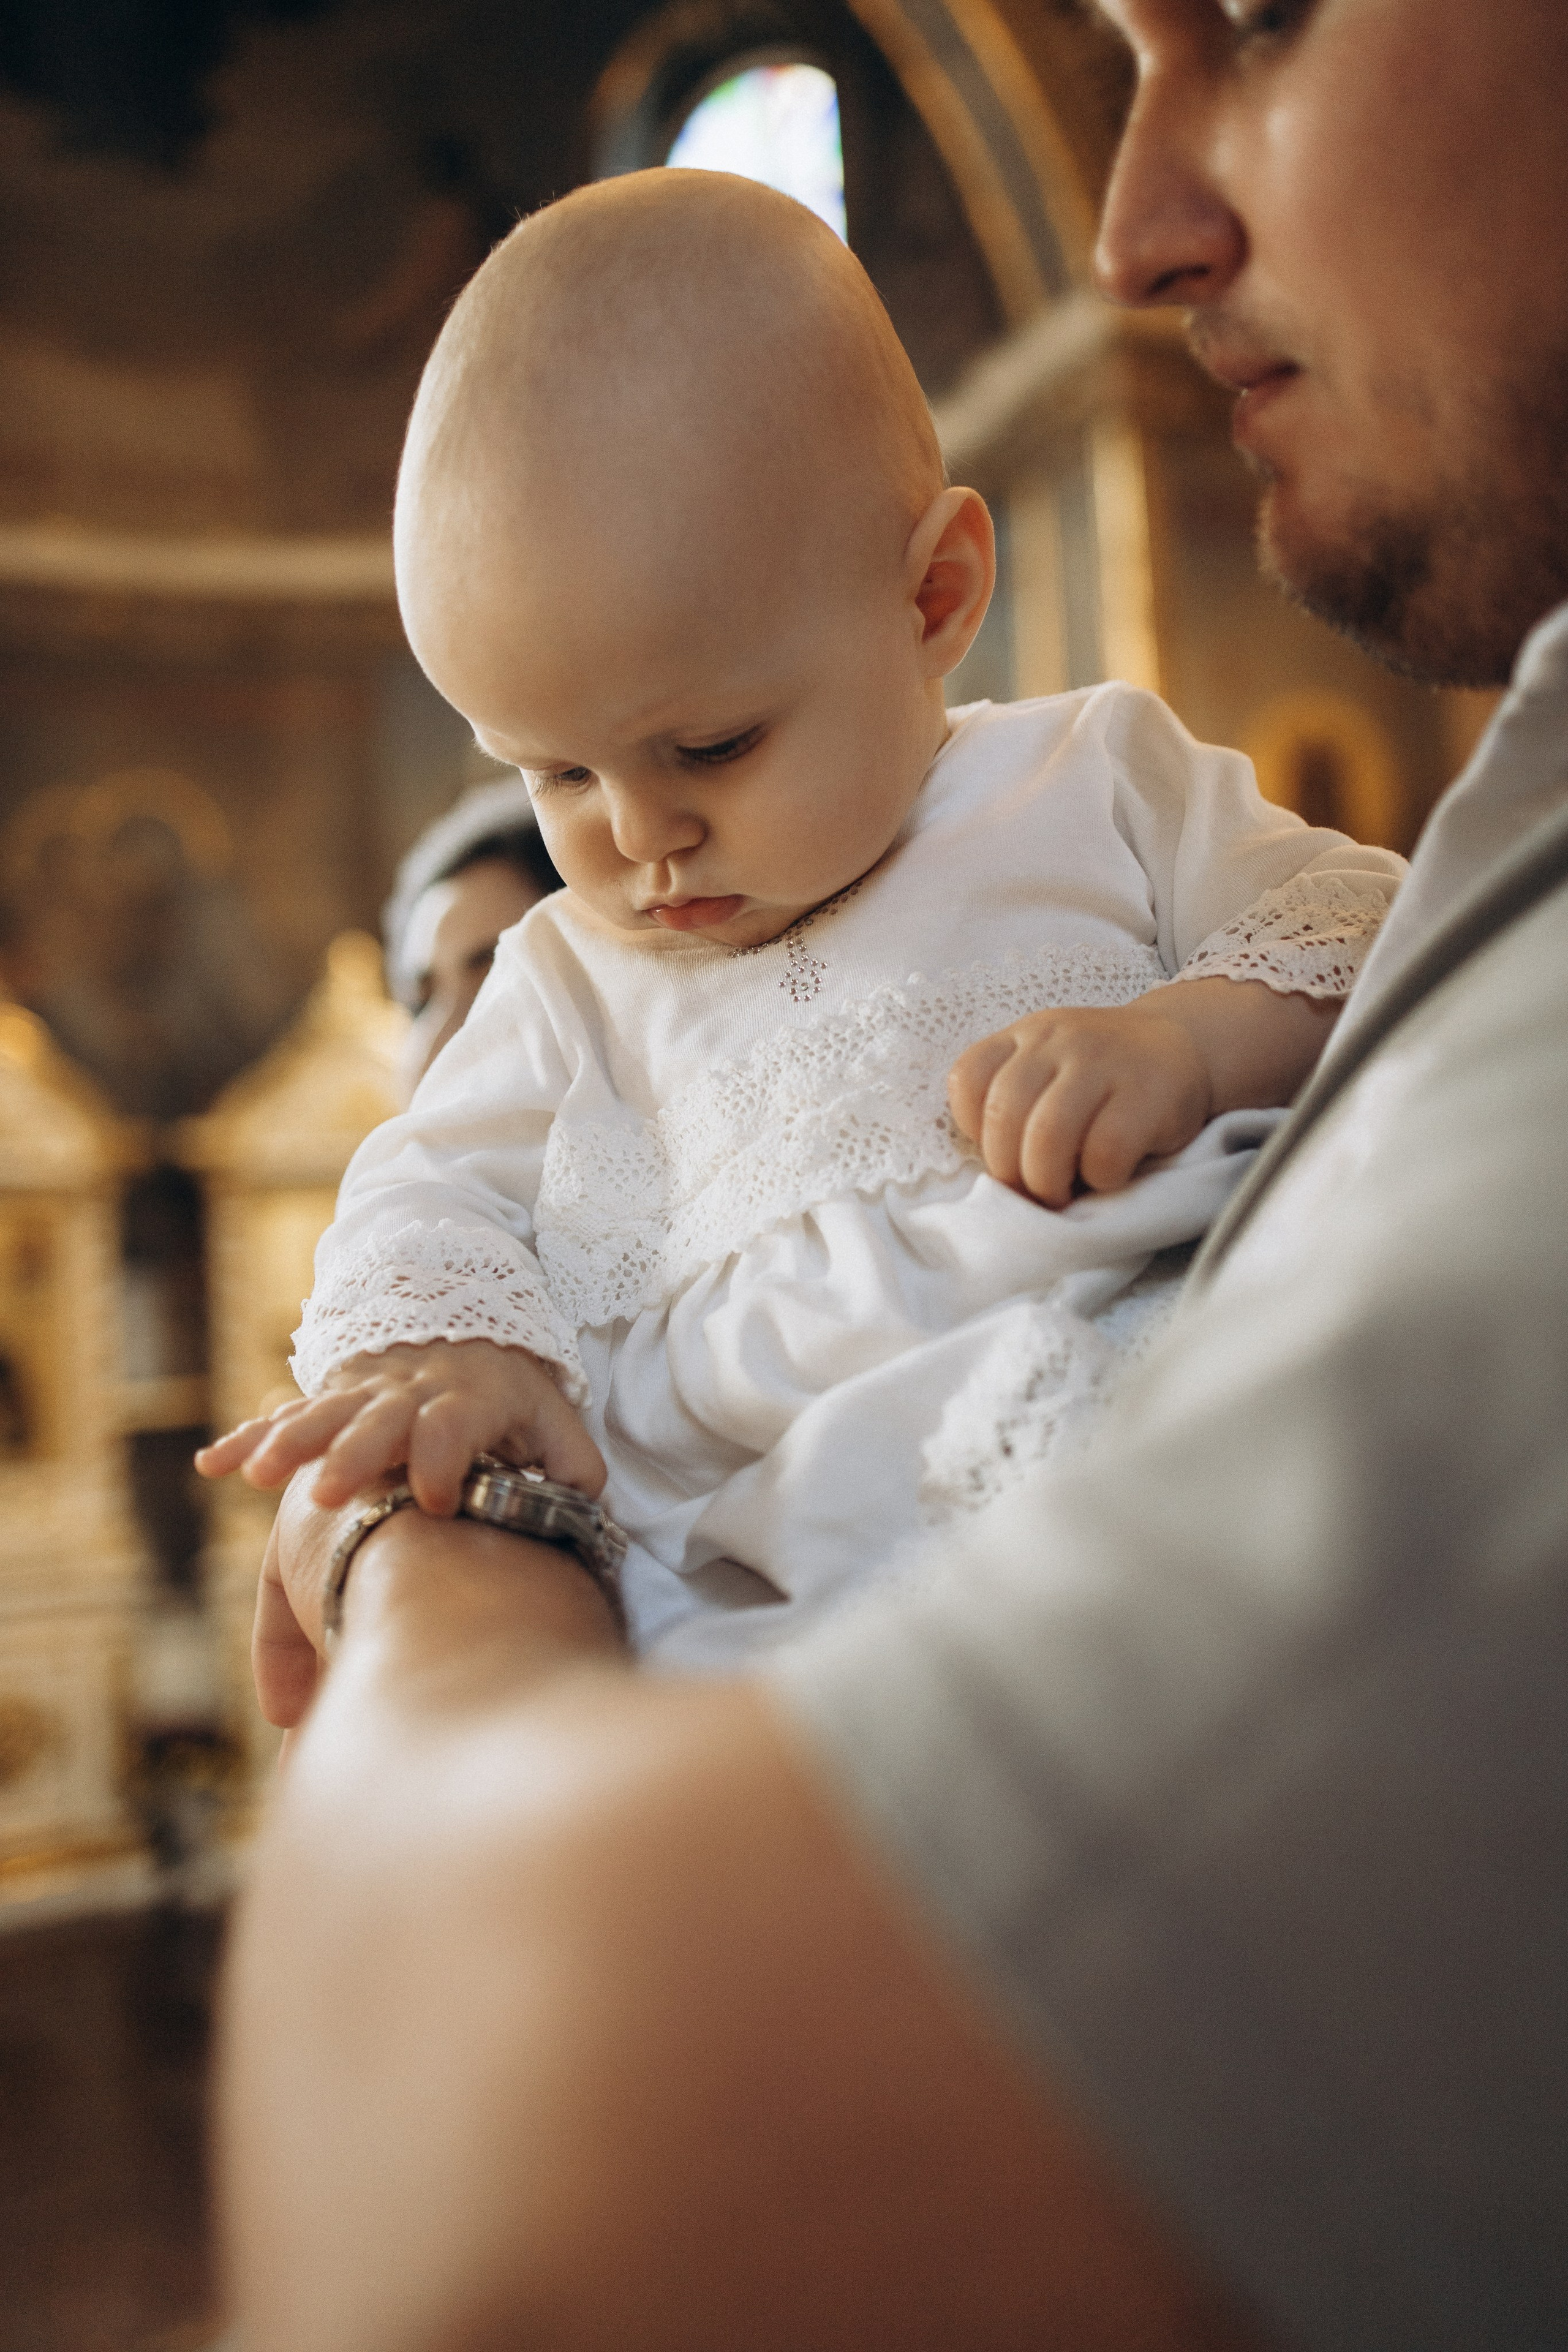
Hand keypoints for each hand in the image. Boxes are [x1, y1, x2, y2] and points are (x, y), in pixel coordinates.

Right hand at [195, 1337, 605, 1514]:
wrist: (469, 1322)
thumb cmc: (515, 1392)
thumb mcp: (555, 1419)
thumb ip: (572, 1466)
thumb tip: (584, 1510)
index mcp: (469, 1400)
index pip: (456, 1426)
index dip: (445, 1459)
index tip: (433, 1502)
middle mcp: (411, 1394)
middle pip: (378, 1422)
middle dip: (353, 1456)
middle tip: (324, 1495)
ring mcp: (366, 1394)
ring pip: (323, 1414)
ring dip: (291, 1442)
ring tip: (259, 1475)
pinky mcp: (333, 1399)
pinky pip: (286, 1416)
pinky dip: (250, 1437)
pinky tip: (214, 1465)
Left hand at [948, 999, 1212, 1208]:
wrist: (1181, 1044)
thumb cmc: (1102, 1077)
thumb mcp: (1049, 1068)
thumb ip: (1015, 1102)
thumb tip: (995, 1179)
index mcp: (1025, 1036)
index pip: (967, 1077)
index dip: (974, 1128)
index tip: (1004, 1148)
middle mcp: (1058, 1041)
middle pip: (1004, 1115)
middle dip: (1010, 1170)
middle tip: (1032, 1189)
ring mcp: (1103, 1062)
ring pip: (1048, 1136)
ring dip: (1047, 1181)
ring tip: (1062, 1192)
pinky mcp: (1147, 1095)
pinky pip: (1105, 1152)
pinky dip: (1100, 1178)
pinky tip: (1109, 1174)